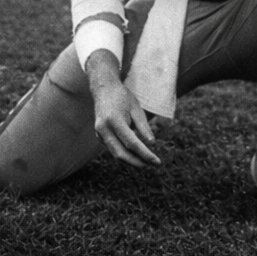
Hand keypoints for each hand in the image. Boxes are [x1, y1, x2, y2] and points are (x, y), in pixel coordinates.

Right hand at [85, 51, 160, 168]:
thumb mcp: (136, 109)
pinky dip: (124, 154)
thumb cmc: (123, 97)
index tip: (157, 162)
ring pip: (116, 154)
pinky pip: (113, 149)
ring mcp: (99, 133)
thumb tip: (152, 143)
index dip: (145, 154)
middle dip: (137, 162)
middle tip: (152, 166)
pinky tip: (136, 156)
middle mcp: (104, 129)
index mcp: (114, 120)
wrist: (103, 89)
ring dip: (131, 161)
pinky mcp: (99, 136)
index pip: (132, 143)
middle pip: (121, 153)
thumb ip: (143, 126)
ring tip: (146, 163)